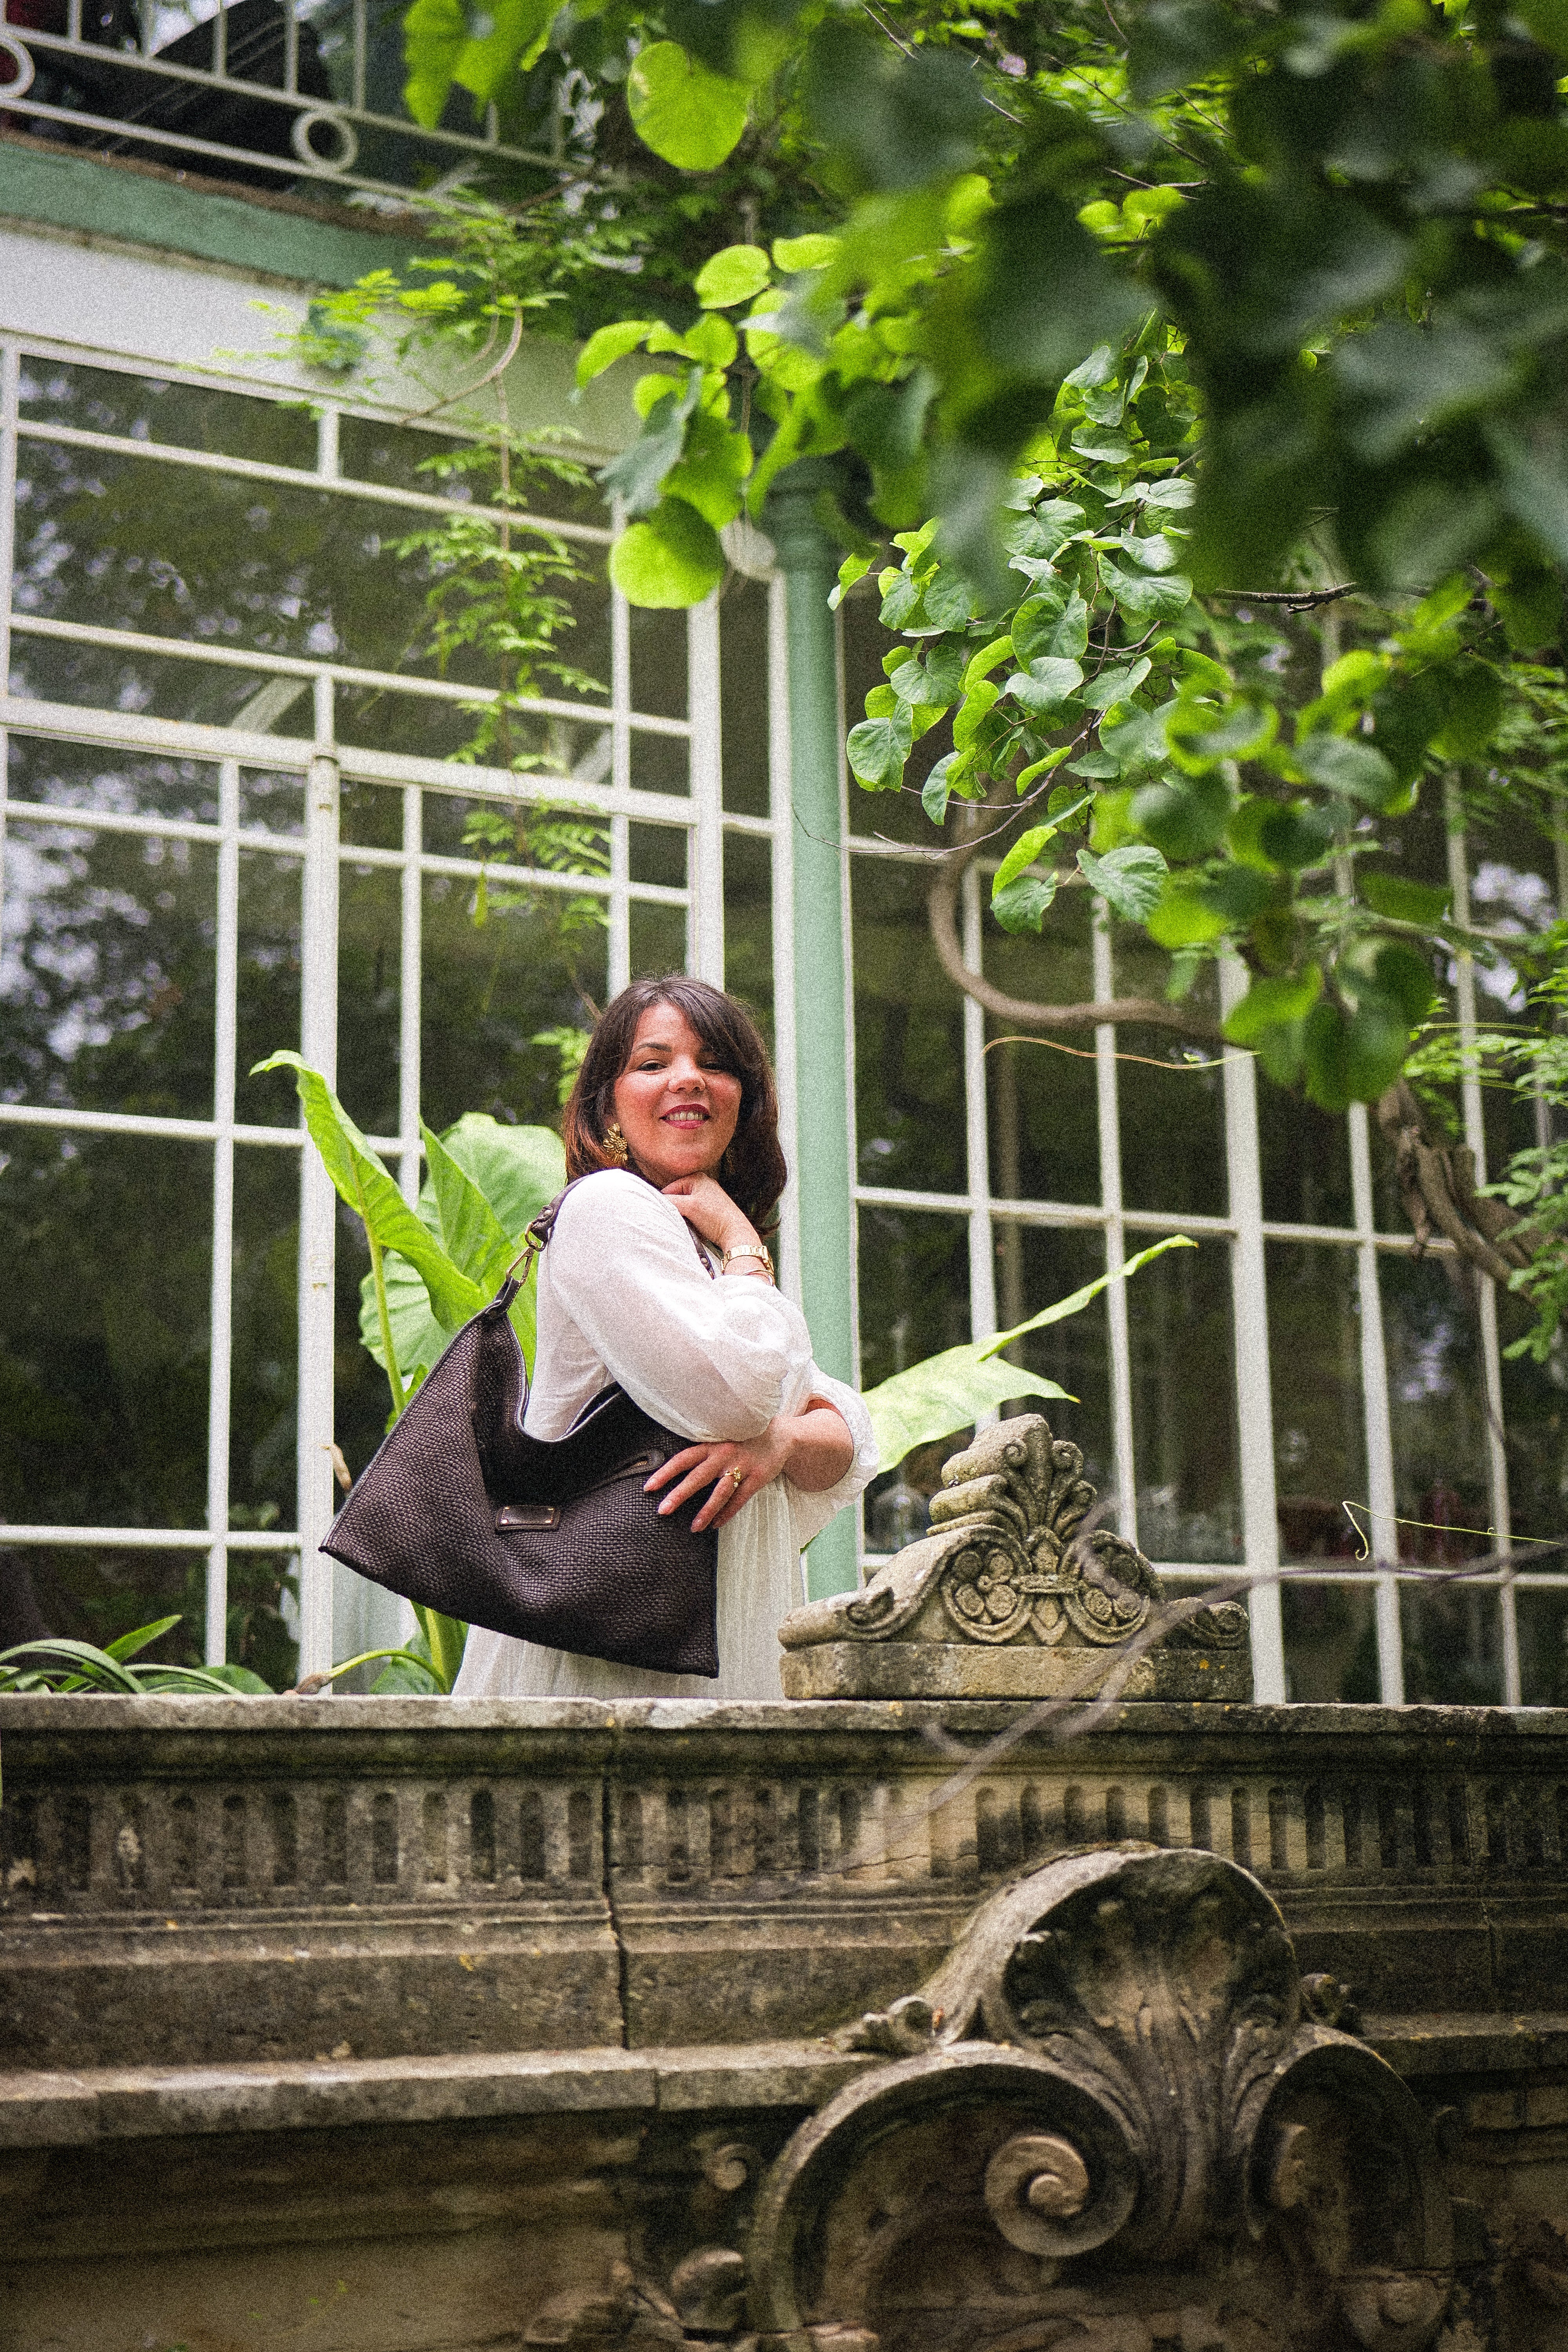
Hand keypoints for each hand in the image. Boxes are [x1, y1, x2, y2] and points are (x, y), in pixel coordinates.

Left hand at [645, 1425, 791, 1531]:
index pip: (683, 1459)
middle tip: (663, 1510)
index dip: (665, 1473)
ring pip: (720, 1493)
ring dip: (706, 1512)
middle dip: (679, 1495)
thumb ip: (704, 1453)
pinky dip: (727, 1513)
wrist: (781, 1435)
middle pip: (698, 1477)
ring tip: (694, 1528)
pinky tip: (716, 1524)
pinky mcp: (757, 1477)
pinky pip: (739, 1499)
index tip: (649, 1487)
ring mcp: (742, 1466)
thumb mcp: (722, 1440)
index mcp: (712, 1445)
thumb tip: (678, 1471)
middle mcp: (724, 1454)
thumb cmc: (745, 1440)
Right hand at [661, 1174, 757, 1256]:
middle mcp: (703, 1183)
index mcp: (697, 1177)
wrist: (735, 1232)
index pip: (669, 1189)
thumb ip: (669, 1201)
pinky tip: (696, 1225)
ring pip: (684, 1206)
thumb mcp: (688, 1207)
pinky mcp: (711, 1207)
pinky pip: (693, 1212)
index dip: (665, 1202)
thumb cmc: (714, 1217)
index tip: (665, 1214)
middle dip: (676, 1209)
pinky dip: (691, 1218)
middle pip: (677, 1197)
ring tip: (690, 1223)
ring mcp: (708, 1195)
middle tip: (680, 1219)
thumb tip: (654, 1200)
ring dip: (683, 1215)